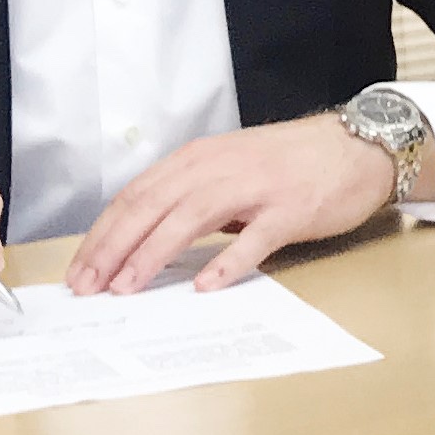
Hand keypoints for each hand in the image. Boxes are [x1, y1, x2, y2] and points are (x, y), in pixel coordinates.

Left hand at [68, 115, 418, 296]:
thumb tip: (143, 241)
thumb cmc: (288, 164)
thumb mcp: (229, 169)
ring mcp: (256, 187)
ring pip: (191, 218)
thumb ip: (190, 197)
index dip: (103, 234)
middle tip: (88, 287)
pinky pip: (254, 239)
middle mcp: (220, 168)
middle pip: (154, 206)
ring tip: (128, 287)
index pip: (136, 195)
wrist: (355, 147)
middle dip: (114, 248)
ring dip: (154, 253)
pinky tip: (206, 286)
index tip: (79, 270)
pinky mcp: (290, 210)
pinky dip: (227, 262)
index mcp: (199, 159)